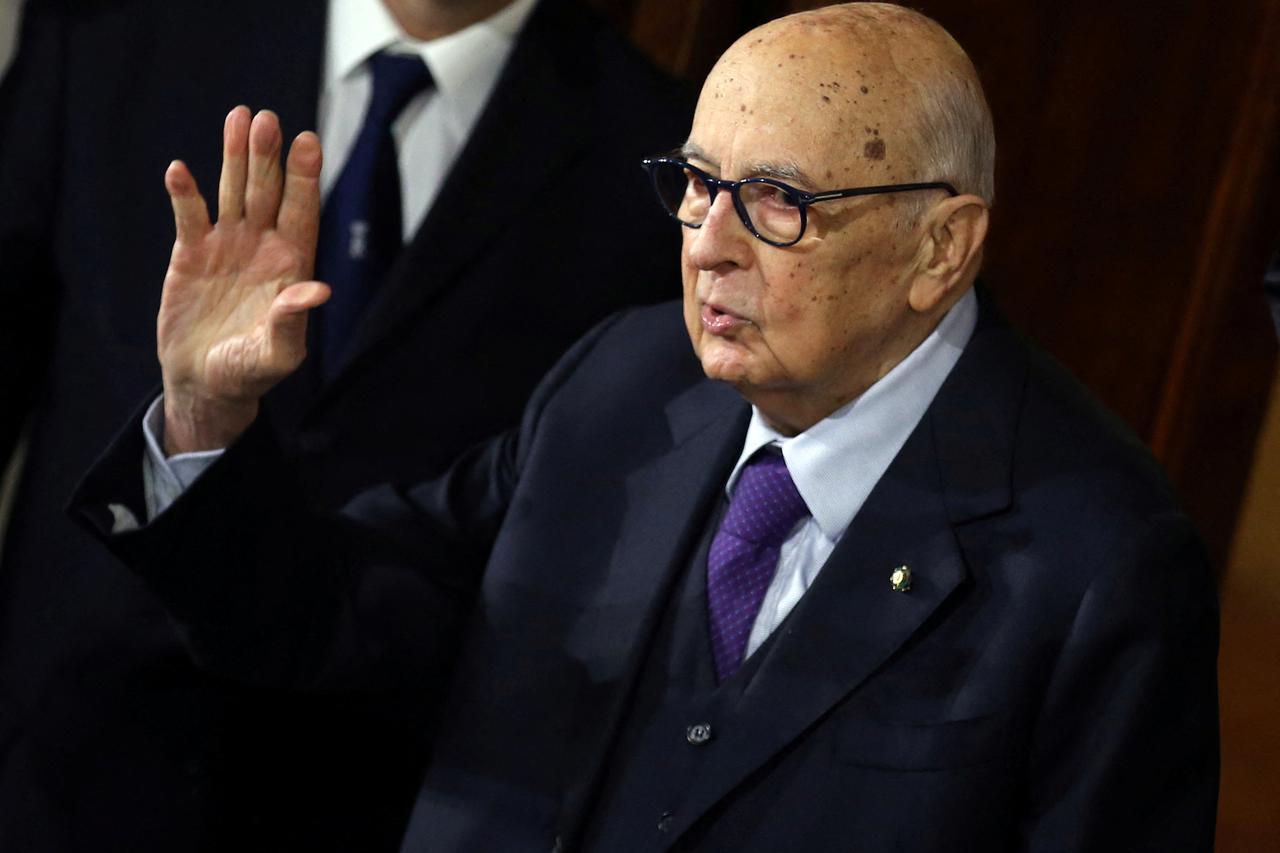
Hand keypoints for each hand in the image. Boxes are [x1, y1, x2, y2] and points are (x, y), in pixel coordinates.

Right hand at [158, 106, 330, 454]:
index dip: (304, 178)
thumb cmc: (249, 371)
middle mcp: (262, 246)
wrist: (204, 381)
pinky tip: (181, 170)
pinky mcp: (191, 253)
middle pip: (268, 192)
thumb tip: (318, 291)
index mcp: (291, 265)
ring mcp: (227, 245)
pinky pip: (190, 216)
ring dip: (234, 157)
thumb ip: (293, 321)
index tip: (308, 141)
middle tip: (267, 120)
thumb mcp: (277, 353)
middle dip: (268, 157)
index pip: (301, 213)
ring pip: (233, 191)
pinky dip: (185, 194)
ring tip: (238, 117)